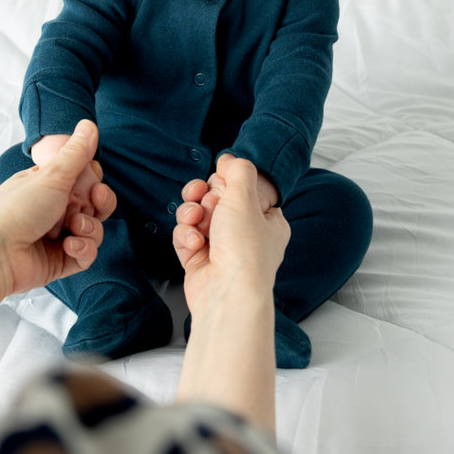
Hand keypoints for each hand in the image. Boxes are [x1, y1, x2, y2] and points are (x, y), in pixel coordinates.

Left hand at [0, 121, 113, 297]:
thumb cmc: (16, 209)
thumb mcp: (51, 176)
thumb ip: (75, 153)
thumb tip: (89, 123)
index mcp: (48, 185)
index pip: (85, 179)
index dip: (94, 179)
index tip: (93, 179)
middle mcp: (54, 209)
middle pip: (95, 204)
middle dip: (100, 202)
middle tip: (95, 199)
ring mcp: (58, 236)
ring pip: (94, 229)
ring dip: (90, 227)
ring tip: (73, 227)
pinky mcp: (61, 260)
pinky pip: (87, 254)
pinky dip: (83, 249)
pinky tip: (69, 246)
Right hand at [172, 155, 288, 318]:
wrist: (227, 294)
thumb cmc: (244, 251)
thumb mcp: (245, 198)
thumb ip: (238, 171)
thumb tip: (229, 159)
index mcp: (267, 220)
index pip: (244, 189)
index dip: (228, 184)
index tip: (221, 183)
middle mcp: (246, 234)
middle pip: (216, 199)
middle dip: (204, 197)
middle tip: (205, 200)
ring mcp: (222, 248)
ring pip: (197, 215)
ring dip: (191, 213)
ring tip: (195, 220)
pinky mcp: (200, 260)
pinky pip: (186, 235)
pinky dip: (186, 235)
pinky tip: (193, 243)